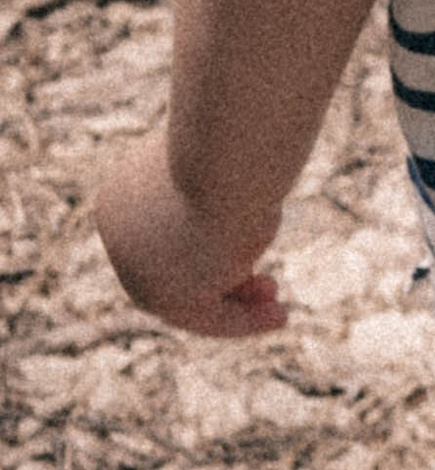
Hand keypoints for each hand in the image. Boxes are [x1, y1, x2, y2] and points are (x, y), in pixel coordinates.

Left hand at [92, 137, 285, 339]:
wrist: (226, 154)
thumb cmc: (237, 146)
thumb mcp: (231, 167)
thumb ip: (224, 189)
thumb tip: (238, 207)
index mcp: (124, 196)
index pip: (166, 235)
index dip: (212, 248)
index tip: (254, 250)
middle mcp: (120, 234)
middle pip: (176, 268)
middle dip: (226, 280)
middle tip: (268, 285)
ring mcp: (134, 267)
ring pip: (187, 296)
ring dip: (235, 308)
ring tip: (277, 313)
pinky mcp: (161, 294)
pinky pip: (204, 316)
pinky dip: (242, 322)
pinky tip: (279, 317)